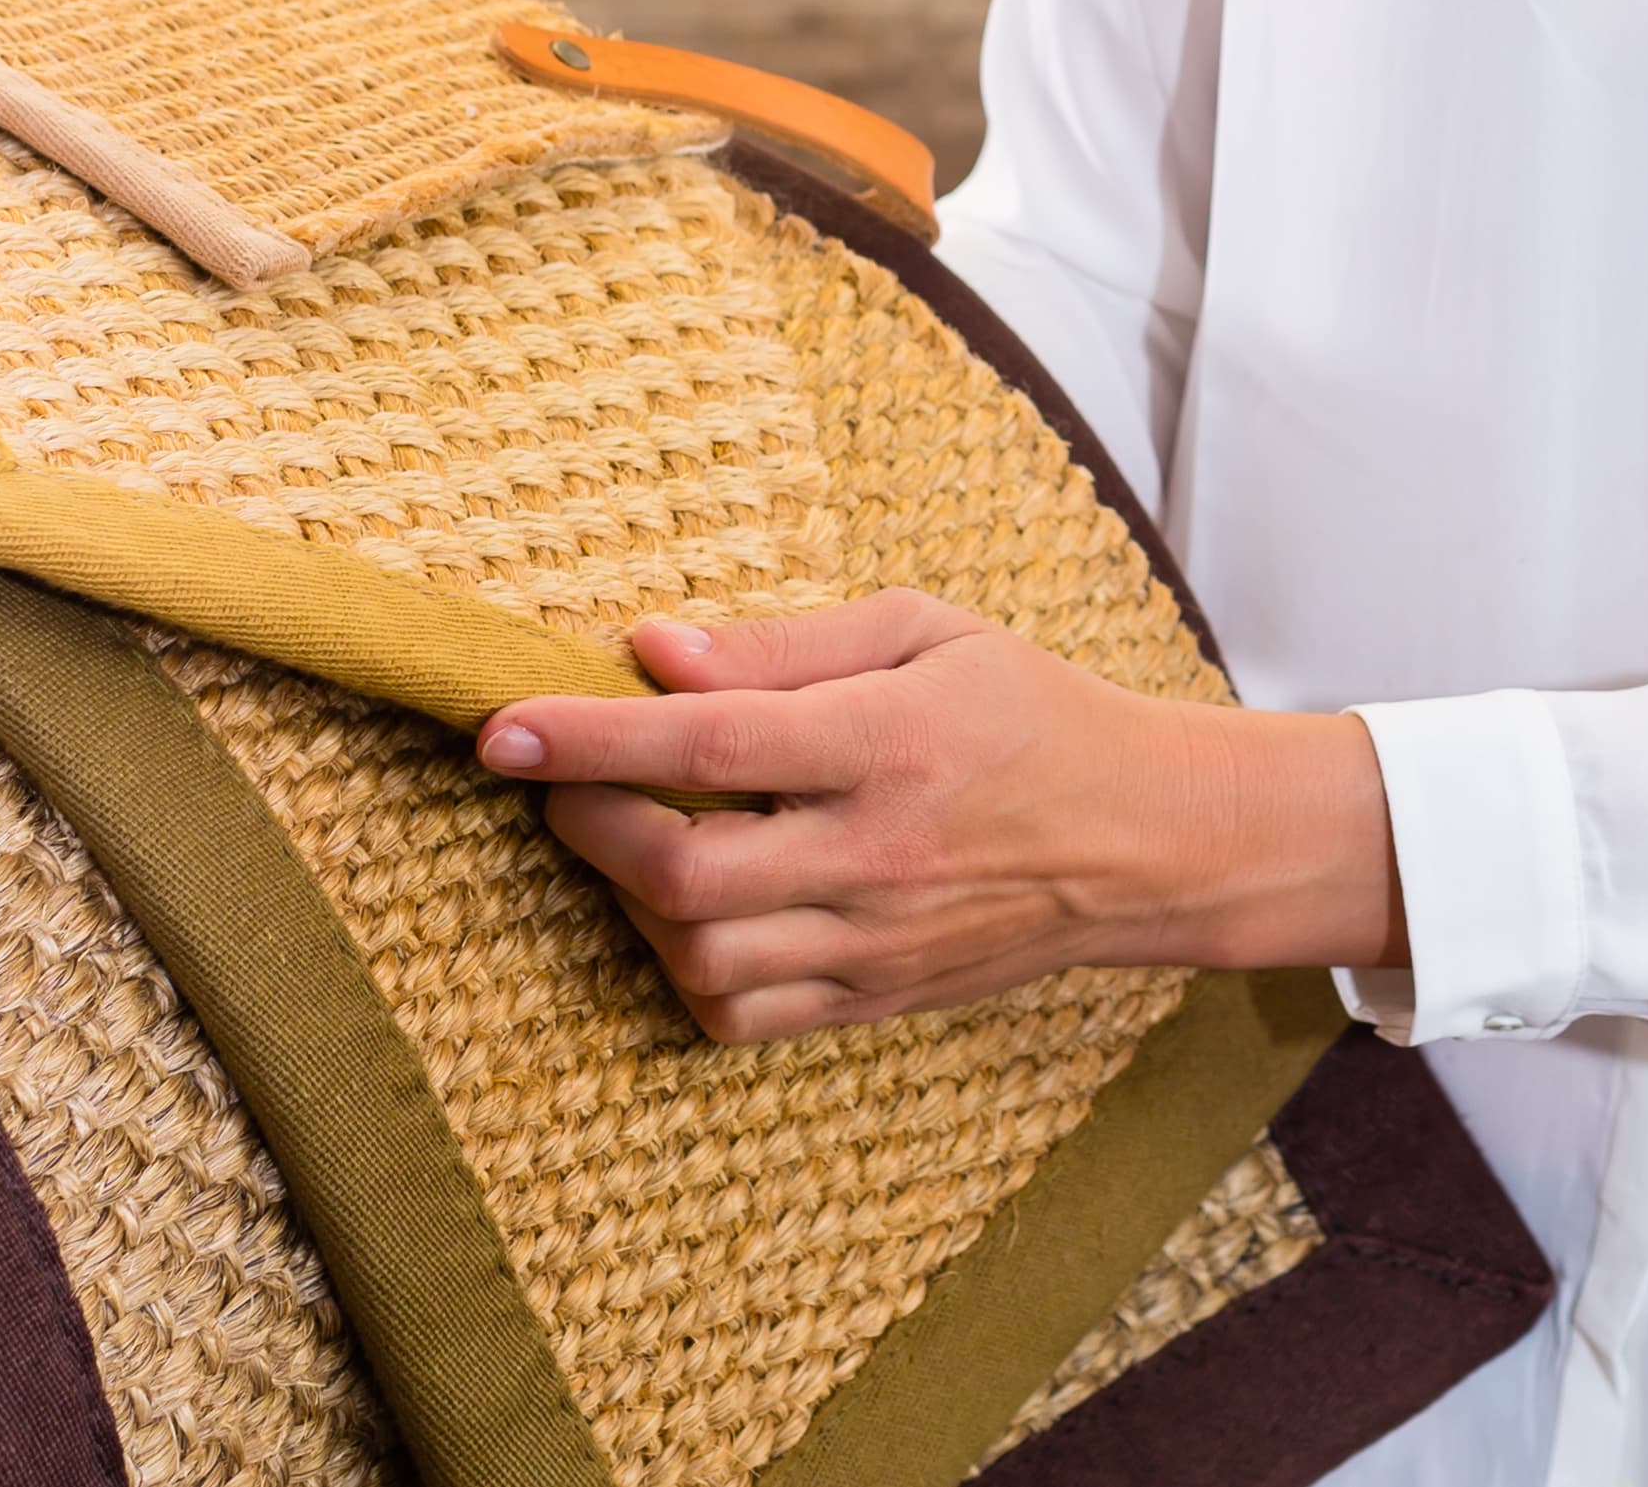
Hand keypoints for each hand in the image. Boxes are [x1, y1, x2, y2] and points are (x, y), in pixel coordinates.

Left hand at [479, 595, 1403, 1041]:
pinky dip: (686, 972)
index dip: (589, 735)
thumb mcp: (926, 630)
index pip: (709, 740)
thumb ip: (784, 645)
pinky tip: (695, 911)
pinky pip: (741, 1016)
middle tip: (559, 782)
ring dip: (633, 900)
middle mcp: (878, 851)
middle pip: (682, 868)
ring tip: (637, 837)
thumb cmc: (1029, 709)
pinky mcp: (876, 999)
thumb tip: (650, 650)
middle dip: (585, 824)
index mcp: (891, 739)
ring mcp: (876, 940)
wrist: (1146, 840)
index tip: (501, 723)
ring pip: (697, 956)